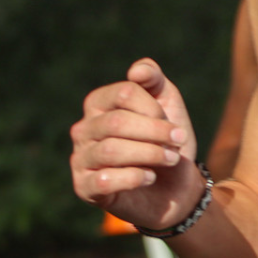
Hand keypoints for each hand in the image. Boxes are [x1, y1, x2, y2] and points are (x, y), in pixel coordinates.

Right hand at [70, 59, 201, 228]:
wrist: (174, 187)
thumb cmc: (166, 141)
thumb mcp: (168, 104)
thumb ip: (153, 79)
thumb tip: (136, 70)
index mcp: (98, 104)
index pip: (125, 93)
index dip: (155, 109)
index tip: (174, 126)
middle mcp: (83, 129)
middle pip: (117, 122)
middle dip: (155, 133)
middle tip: (177, 143)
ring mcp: (80, 159)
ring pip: (111, 150)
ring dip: (150, 155)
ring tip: (170, 160)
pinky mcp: (84, 188)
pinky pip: (104, 180)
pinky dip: (134, 178)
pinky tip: (149, 177)